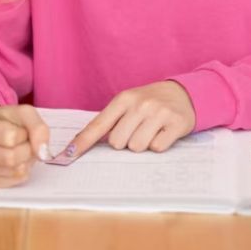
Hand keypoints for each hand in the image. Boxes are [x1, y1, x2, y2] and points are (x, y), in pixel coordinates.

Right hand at [0, 97, 50, 188]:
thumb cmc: (6, 121)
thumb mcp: (24, 113)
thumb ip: (38, 128)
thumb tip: (42, 153)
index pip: (10, 137)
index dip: (23, 134)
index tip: (19, 130)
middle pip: (12, 158)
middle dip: (26, 150)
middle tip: (24, 143)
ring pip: (16, 171)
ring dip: (26, 161)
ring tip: (19, 151)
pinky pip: (15, 182)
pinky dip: (21, 172)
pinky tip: (14, 162)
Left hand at [64, 81, 195, 158]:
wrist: (183, 93)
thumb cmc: (149, 102)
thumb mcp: (128, 104)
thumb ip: (109, 121)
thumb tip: (82, 144)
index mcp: (123, 99)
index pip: (98, 125)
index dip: (82, 143)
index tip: (68, 156)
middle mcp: (140, 104)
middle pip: (117, 142)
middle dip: (124, 142)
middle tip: (136, 130)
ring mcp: (158, 113)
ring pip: (137, 147)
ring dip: (142, 144)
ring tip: (150, 131)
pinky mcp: (176, 123)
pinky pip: (157, 148)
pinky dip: (159, 145)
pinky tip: (163, 132)